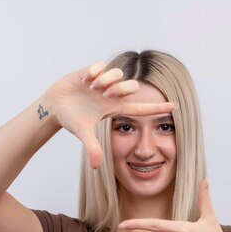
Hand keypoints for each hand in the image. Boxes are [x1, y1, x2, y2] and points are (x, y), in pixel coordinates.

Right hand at [43, 60, 175, 168]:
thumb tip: (96, 167)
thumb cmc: (72, 119)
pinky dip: (94, 70)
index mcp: (114, 108)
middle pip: (131, 86)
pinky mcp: (91, 70)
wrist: (55, 106)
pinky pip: (101, 64)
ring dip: (105, 79)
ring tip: (91, 86)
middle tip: (105, 93)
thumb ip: (92, 148)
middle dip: (121, 88)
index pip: (140, 108)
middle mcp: (111, 94)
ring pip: (117, 73)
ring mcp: (102, 82)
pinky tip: (84, 79)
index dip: (156, 108)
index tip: (175, 106)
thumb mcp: (83, 133)